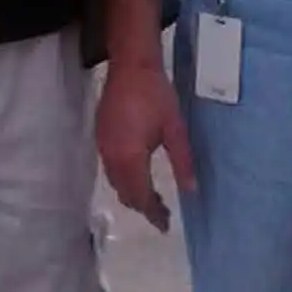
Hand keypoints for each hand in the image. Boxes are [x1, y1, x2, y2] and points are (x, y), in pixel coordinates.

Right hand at [97, 57, 196, 233]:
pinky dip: (123, 180)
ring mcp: (102, 147)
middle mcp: (112, 157)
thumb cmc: (156, 96)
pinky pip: (110, 169)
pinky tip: (137, 176)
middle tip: (162, 214)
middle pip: (125, 193)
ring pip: (115, 182)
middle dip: (142, 207)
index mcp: (130, 158)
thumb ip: (182, 161)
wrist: (131, 66)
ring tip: (152, 199)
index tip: (165, 225)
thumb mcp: (175, 129)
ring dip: (132, 194)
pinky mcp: (100, 137)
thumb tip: (191, 189)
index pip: (141, 196)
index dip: (153, 213)